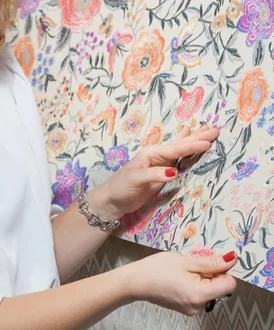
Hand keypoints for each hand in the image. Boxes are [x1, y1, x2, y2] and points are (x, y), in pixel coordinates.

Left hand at [92, 125, 218, 220]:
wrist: (113, 200)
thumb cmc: (121, 187)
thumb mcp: (136, 179)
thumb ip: (154, 175)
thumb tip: (174, 172)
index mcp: (151, 153)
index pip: (175, 149)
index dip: (191, 145)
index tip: (207, 142)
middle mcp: (157, 156)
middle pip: (180, 145)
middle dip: (197, 138)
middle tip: (215, 130)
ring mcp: (160, 165)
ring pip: (181, 150)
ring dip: (193, 141)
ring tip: (206, 131)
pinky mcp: (162, 175)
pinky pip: (178, 161)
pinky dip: (186, 152)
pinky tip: (188, 145)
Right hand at [121, 250, 237, 315]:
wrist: (135, 282)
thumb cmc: (157, 268)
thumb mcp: (185, 261)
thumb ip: (211, 262)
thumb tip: (233, 259)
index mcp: (200, 295)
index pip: (230, 285)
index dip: (225, 271)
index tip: (211, 262)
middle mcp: (199, 307)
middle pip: (220, 289)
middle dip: (212, 275)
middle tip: (192, 265)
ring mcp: (192, 310)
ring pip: (210, 292)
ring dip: (203, 280)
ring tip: (184, 271)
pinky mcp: (186, 310)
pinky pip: (200, 296)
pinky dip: (196, 286)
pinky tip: (181, 279)